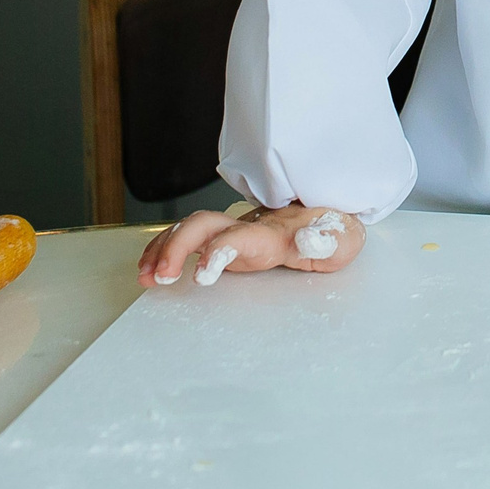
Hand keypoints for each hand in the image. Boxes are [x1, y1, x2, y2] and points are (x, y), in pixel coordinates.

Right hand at [139, 201, 365, 286]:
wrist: (332, 210)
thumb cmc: (336, 229)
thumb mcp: (344, 238)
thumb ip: (329, 240)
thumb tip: (310, 237)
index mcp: (275, 232)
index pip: (239, 237)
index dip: (218, 253)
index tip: (201, 277)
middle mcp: (248, 226)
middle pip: (203, 226)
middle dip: (177, 248)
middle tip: (160, 276)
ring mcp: (234, 230)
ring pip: (190, 229)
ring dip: (163, 250)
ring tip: (145, 277)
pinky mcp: (228, 239)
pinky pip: (190, 239)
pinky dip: (166, 250)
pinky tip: (150, 268)